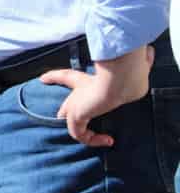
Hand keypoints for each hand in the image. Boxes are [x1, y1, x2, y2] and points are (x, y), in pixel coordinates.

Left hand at [39, 44, 154, 146]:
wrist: (119, 79)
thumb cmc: (124, 73)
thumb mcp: (132, 68)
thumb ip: (140, 62)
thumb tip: (150, 52)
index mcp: (86, 79)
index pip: (65, 76)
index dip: (53, 76)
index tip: (43, 79)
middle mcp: (78, 91)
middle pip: (64, 104)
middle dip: (65, 110)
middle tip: (66, 116)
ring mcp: (75, 104)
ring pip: (72, 121)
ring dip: (87, 133)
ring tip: (105, 139)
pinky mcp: (76, 116)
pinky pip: (79, 135)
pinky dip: (92, 140)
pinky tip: (108, 140)